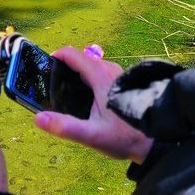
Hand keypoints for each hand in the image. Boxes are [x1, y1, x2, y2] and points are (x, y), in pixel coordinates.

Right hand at [33, 46, 152, 163]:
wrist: (155, 140)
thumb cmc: (125, 138)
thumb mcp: (91, 135)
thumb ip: (65, 127)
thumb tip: (39, 118)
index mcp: (101, 77)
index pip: (73, 54)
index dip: (55, 56)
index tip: (44, 67)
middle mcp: (110, 70)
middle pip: (80, 59)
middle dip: (63, 68)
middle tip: (51, 86)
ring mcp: (118, 75)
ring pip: (91, 66)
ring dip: (76, 74)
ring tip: (65, 94)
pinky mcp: (122, 82)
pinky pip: (99, 73)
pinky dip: (87, 79)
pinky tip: (84, 100)